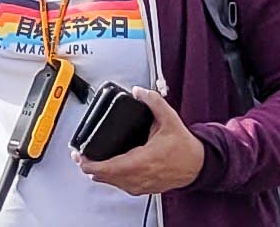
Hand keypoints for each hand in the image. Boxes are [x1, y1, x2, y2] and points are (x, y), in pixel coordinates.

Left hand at [76, 87, 204, 195]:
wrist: (200, 164)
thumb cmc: (185, 147)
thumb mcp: (170, 119)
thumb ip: (153, 102)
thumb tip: (139, 91)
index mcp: (145, 160)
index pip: (110, 167)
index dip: (90, 164)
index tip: (79, 156)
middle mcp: (142, 175)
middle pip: (107, 177)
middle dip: (89, 167)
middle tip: (79, 156)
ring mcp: (143, 184)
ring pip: (113, 183)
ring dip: (99, 174)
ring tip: (88, 162)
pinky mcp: (146, 188)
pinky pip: (123, 186)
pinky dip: (111, 179)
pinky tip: (106, 171)